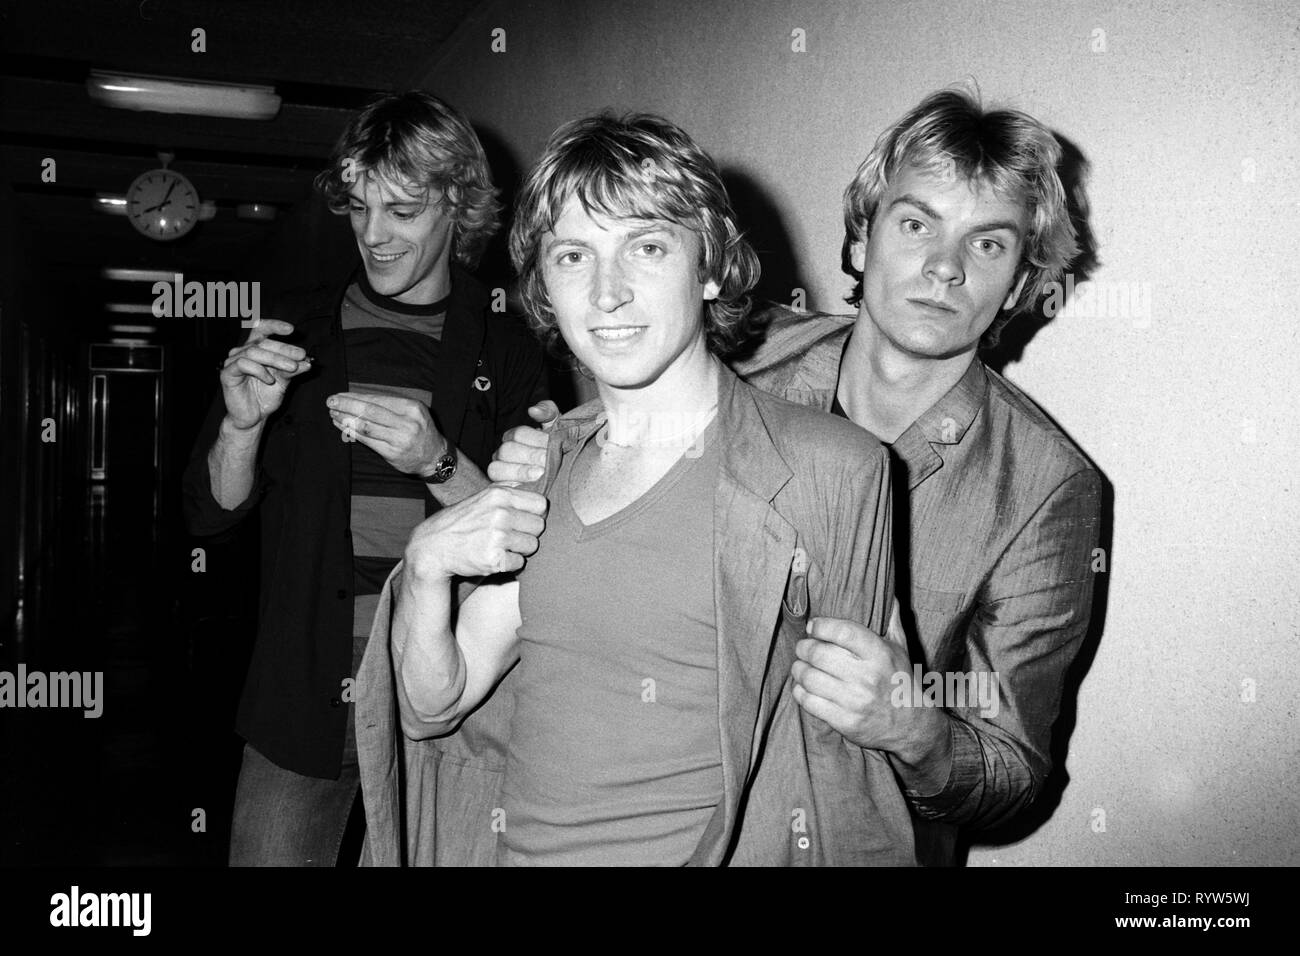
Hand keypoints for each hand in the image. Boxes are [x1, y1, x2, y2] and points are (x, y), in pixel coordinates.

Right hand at [219, 320, 310, 430]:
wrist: (255, 417)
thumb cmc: (266, 396)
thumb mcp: (284, 380)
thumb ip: (293, 369)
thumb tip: (308, 361)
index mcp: (255, 349)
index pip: (261, 329)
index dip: (274, 326)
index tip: (291, 329)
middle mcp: (242, 352)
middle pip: (263, 341)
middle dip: (284, 348)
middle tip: (301, 355)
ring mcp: (233, 362)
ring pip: (254, 351)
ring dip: (276, 358)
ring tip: (292, 368)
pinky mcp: (227, 374)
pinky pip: (243, 364)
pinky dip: (260, 370)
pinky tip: (270, 380)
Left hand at [326, 391, 446, 475]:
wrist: (435, 458)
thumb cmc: (420, 431)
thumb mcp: (413, 412)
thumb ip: (391, 406)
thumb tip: (359, 398)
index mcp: (412, 408)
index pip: (378, 399)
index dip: (356, 397)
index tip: (341, 395)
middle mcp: (407, 423)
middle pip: (370, 411)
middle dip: (347, 405)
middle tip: (330, 401)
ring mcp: (400, 439)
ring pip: (366, 426)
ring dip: (346, 419)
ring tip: (333, 413)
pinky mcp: (392, 453)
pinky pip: (367, 440)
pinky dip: (352, 432)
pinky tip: (342, 426)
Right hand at [404, 485, 547, 579]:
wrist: (433, 546)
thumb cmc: (462, 522)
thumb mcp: (483, 497)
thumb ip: (509, 490)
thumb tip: (539, 478)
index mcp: (500, 495)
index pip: (541, 504)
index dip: (534, 514)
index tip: (522, 520)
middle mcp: (500, 514)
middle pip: (539, 526)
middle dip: (528, 533)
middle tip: (509, 536)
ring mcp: (497, 537)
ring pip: (532, 546)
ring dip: (520, 549)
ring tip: (500, 546)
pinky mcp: (494, 560)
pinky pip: (520, 563)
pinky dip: (510, 564)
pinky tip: (494, 557)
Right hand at [487, 401, 558, 484]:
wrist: (563, 473)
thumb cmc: (557, 449)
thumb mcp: (556, 428)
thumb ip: (548, 412)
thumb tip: (533, 410)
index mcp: (514, 436)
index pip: (519, 434)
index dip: (536, 439)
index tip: (552, 445)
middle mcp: (503, 453)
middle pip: (507, 450)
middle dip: (530, 456)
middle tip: (548, 462)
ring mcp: (499, 471)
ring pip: (496, 469)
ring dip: (520, 472)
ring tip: (540, 475)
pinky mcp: (500, 489)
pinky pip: (498, 487)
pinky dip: (513, 487)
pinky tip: (530, 488)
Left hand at [791, 614, 945, 760]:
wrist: (912, 727)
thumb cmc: (901, 681)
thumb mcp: (901, 649)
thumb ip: (892, 621)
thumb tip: (890, 593)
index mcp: (880, 654)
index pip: (842, 631)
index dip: (821, 625)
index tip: (814, 626)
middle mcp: (867, 677)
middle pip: (818, 653)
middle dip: (804, 647)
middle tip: (803, 647)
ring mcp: (854, 701)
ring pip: (809, 677)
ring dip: (798, 669)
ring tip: (800, 666)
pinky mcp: (845, 721)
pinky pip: (809, 701)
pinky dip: (800, 692)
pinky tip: (804, 687)